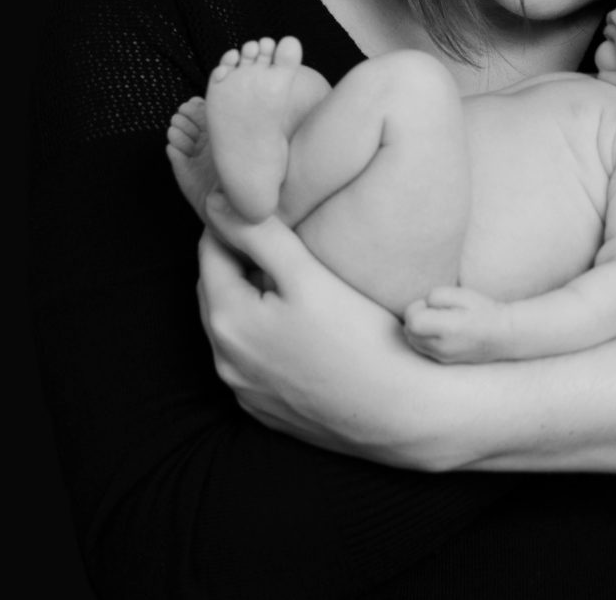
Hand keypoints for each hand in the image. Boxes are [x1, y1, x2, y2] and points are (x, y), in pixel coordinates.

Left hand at [196, 196, 455, 467]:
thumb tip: (215, 200)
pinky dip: (266, 335)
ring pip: (236, 325)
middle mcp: (226, 361)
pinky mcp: (268, 410)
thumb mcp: (306, 274)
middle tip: (281, 236)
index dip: (236, 222)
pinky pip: (254, 359)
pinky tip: (303, 326)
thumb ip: (257, 233)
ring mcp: (245, 391)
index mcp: (227, 321)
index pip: (211, 250)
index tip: (266, 208)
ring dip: (252, 297)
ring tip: (295, 277)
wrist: (404, 414)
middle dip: (241, 259)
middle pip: (219, 288)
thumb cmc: (361, 339)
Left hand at [404, 286, 508, 363]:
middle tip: (433, 310)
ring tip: (437, 320)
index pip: (413, 321)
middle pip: (409, 332)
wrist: (503, 335)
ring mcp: (442, 357)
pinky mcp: (443, 361)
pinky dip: (423, 337)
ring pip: (413, 341)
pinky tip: (438, 330)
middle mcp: (442, 347)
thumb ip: (436, 296)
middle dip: (415, 318)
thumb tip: (423, 305)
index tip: (428, 304)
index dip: (415, 308)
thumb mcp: (462, 294)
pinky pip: (421, 348)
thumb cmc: (483, 310)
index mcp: (448, 329)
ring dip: (417, 328)